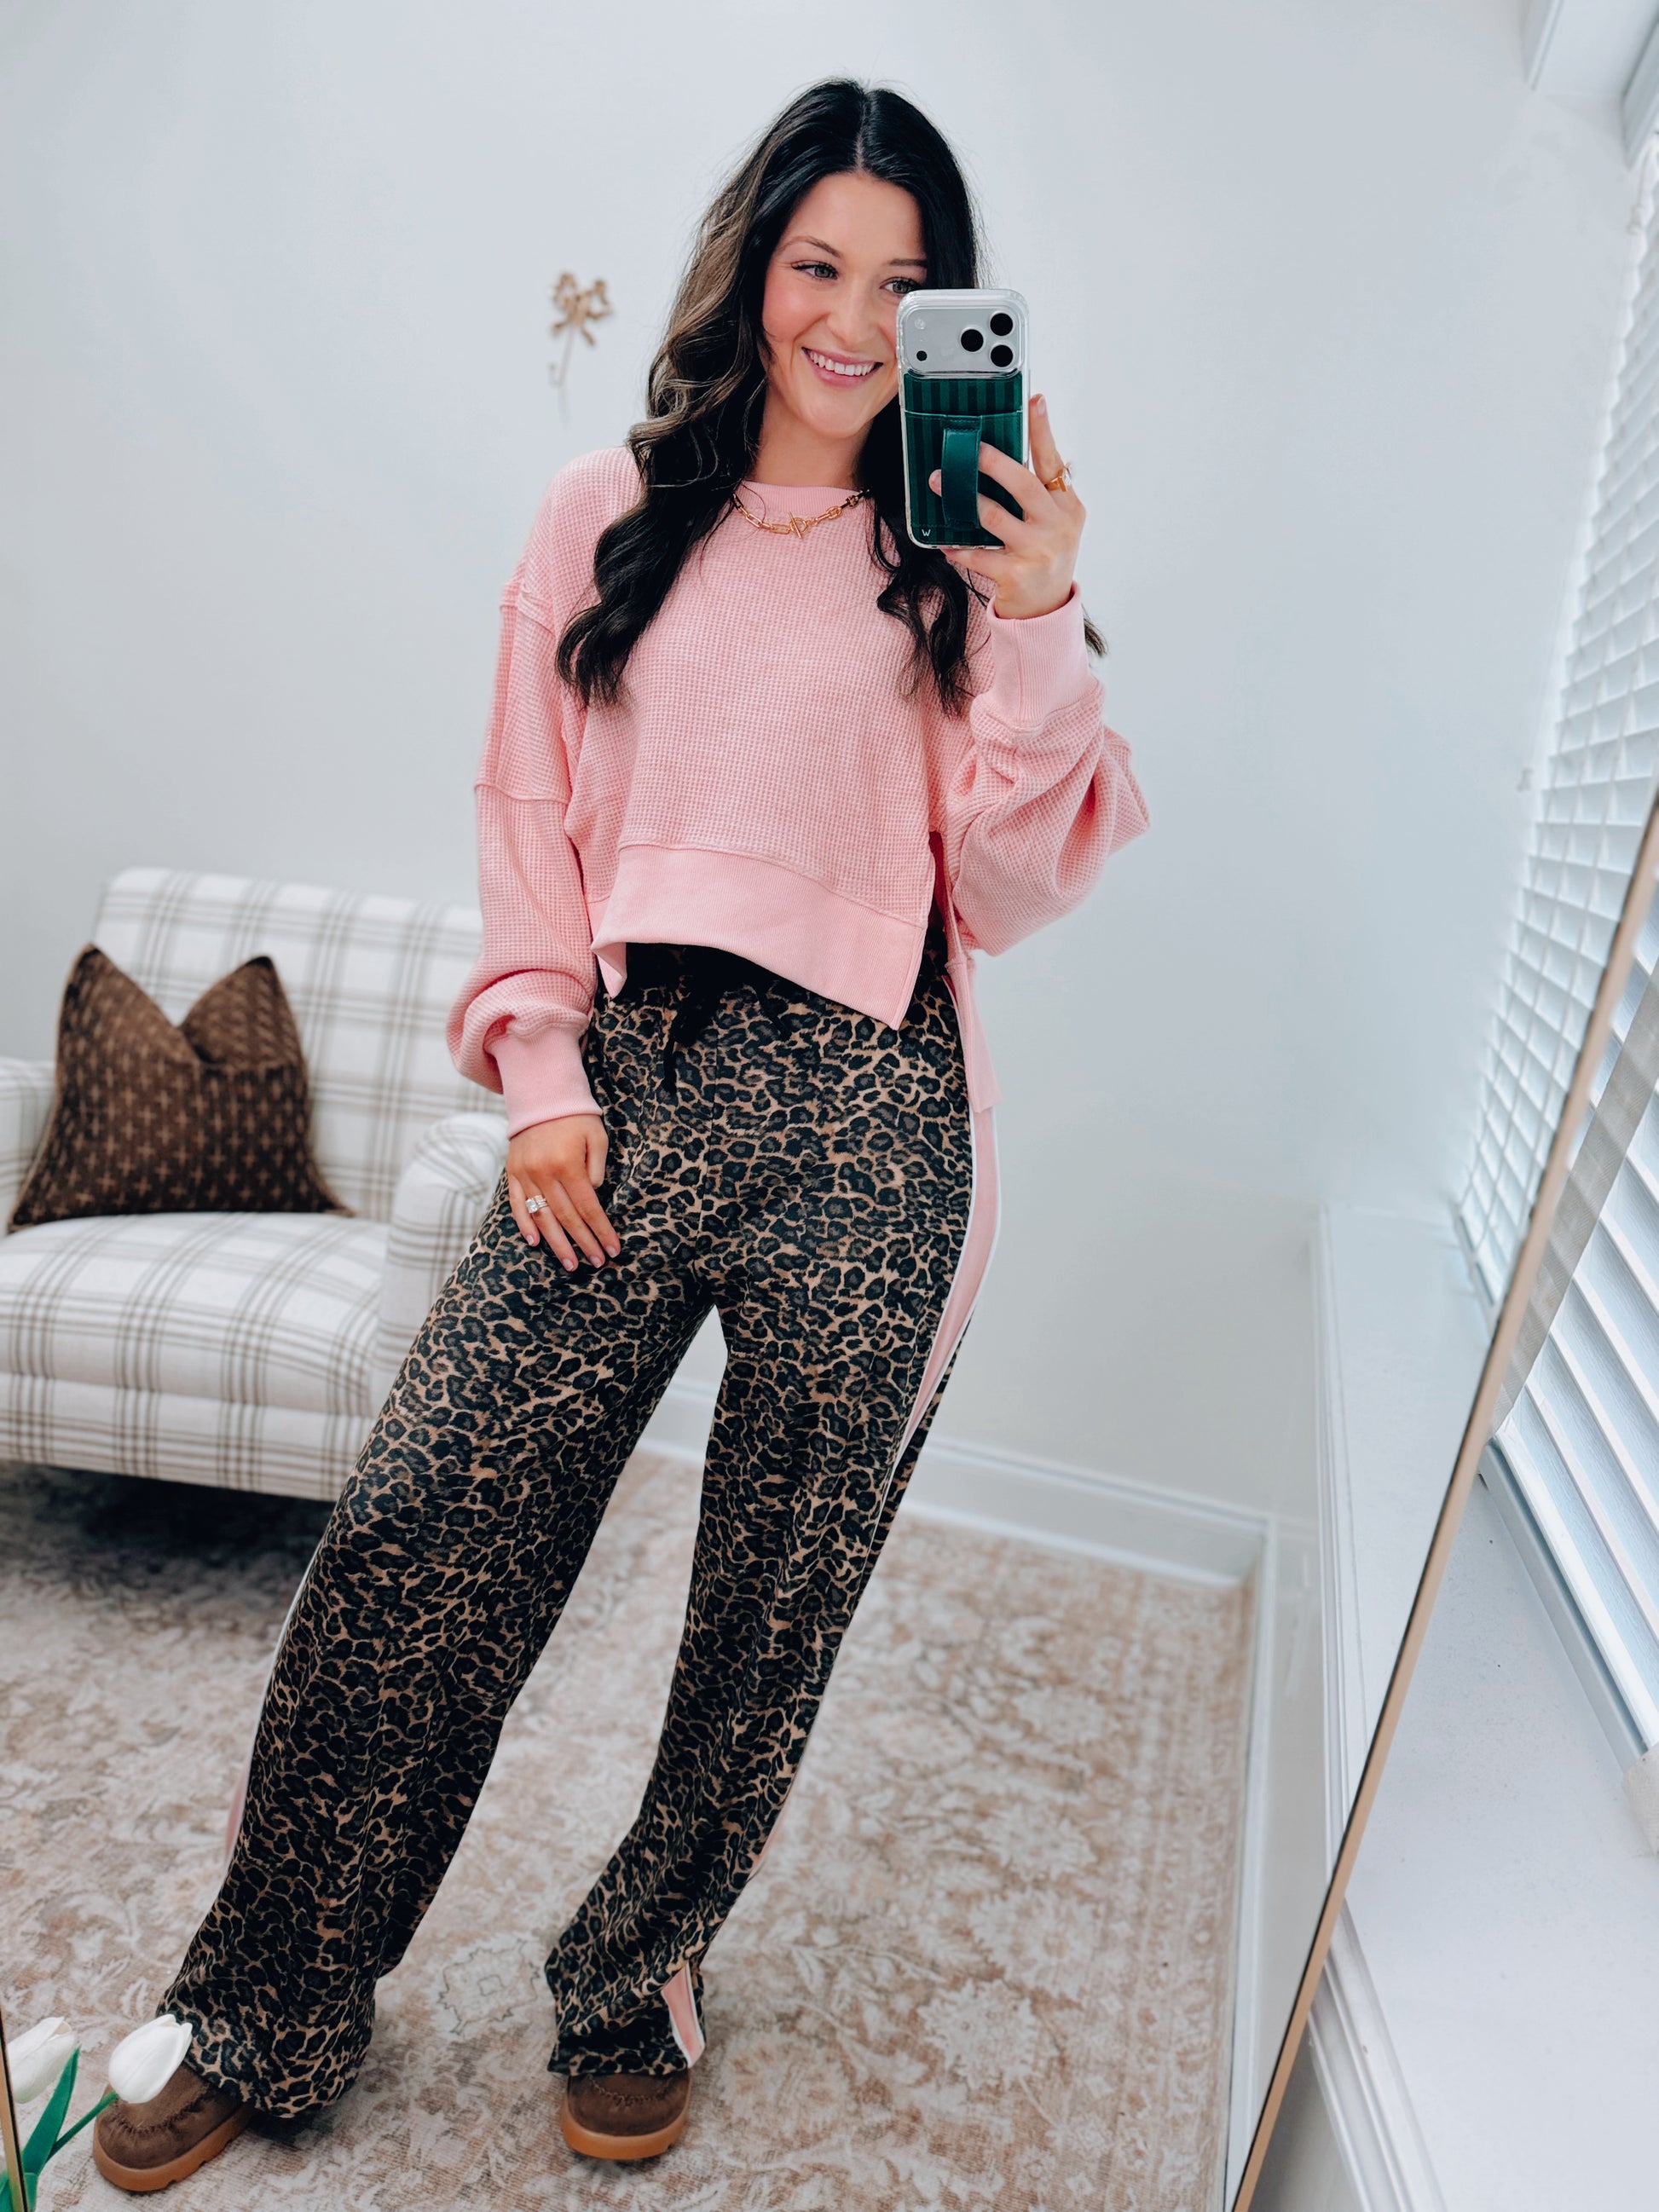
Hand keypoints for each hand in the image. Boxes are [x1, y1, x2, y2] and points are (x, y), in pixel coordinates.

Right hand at [506, 1114, 619, 1269]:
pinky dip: (525, 1224)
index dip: (601, 1230)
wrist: (541, 1095)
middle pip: (566, 1217)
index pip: (588, 1207)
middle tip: (595, 1263)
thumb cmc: (576, 1116)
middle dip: (583, 1243)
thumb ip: (598, 1168)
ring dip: (557, 1244)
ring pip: (542, 1217)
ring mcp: (525, 1174)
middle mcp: (544, 1173)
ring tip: (570, 1264)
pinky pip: (517, 1204)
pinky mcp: (512, 1172)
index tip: (612, 1249)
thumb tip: (594, 1197)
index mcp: (568, 1164)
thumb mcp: (598, 1137)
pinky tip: (536, 1242)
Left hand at [928, 392, 1083, 619]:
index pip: (1053, 462)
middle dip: (992, 462)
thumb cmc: (1044, 556)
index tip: (1035, 400)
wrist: (1047, 609)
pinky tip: (946, 544)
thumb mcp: (1054, 522)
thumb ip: (1039, 492)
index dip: (1043, 430)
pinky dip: (959, 548)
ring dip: (964, 500)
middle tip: (966, 448)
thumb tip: (1007, 455)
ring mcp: (1038, 551)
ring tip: (939, 485)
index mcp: (1068, 507)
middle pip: (1023, 484)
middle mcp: (1057, 526)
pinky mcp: (1016, 575)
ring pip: (995, 518)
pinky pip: (979, 555)